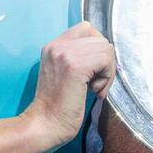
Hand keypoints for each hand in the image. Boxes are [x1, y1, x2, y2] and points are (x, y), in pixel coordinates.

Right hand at [21, 21, 116, 152]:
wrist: (45, 124)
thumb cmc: (57, 106)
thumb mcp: (64, 73)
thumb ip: (78, 58)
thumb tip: (106, 53)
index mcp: (53, 46)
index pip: (86, 28)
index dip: (96, 47)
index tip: (92, 71)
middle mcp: (57, 45)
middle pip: (99, 38)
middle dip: (105, 61)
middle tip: (95, 83)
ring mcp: (65, 54)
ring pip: (105, 48)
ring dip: (107, 71)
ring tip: (94, 89)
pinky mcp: (75, 67)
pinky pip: (105, 60)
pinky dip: (107, 77)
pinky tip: (95, 91)